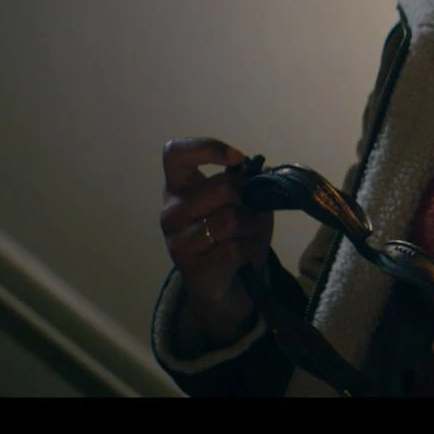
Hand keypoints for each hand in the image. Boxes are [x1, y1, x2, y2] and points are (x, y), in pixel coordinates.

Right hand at [160, 137, 273, 349]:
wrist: (227, 285)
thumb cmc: (235, 235)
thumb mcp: (246, 203)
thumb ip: (250, 184)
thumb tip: (263, 174)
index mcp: (180, 187)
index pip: (175, 153)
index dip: (208, 148)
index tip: (237, 158)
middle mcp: (171, 210)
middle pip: (222, 186)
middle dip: (248, 198)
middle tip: (250, 214)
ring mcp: (176, 240)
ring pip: (230, 218)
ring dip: (251, 226)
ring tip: (246, 236)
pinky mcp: (191, 267)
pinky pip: (234, 248)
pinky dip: (249, 250)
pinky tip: (242, 256)